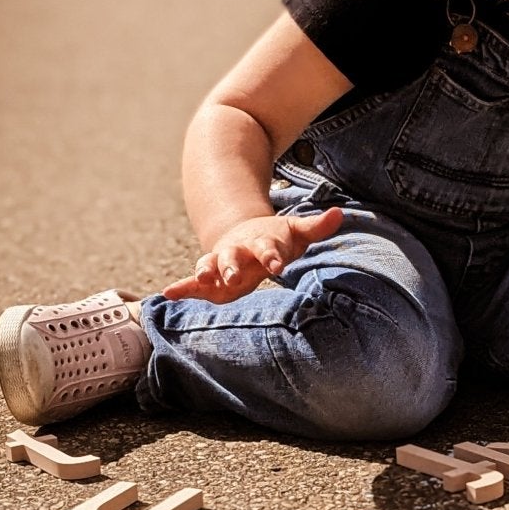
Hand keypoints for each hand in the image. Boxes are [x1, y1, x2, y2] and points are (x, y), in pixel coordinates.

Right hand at [160, 206, 343, 301]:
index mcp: (263, 243)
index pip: (269, 249)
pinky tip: (168, 295)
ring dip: (205, 272)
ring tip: (200, 279)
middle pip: (234, 257)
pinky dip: (182, 288)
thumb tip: (340, 214)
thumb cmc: (276, 239)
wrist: (243, 233)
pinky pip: (192, 281)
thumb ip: (316, 226)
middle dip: (232, 265)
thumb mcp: (296, 232)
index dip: (273, 256)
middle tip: (232, 276)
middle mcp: (239, 251)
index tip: (277, 265)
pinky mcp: (210, 275)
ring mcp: (221, 261)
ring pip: (210, 265)